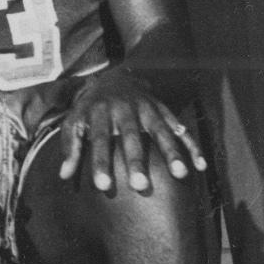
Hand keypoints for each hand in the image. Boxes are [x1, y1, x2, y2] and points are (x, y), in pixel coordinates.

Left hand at [56, 67, 206, 195]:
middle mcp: (125, 110)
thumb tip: (63, 175)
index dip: (101, 163)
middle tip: (140, 185)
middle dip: (136, 161)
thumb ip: (70, 146)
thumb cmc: (92, 108)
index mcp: (100, 113)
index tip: (103, 186)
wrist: (114, 77)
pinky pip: (181, 129)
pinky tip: (200, 165)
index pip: (99, 140)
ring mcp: (148, 109)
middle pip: (132, 137)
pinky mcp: (165, 111)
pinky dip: (192, 146)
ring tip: (180, 174)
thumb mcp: (74, 120)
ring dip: (171, 152)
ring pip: (161, 131)